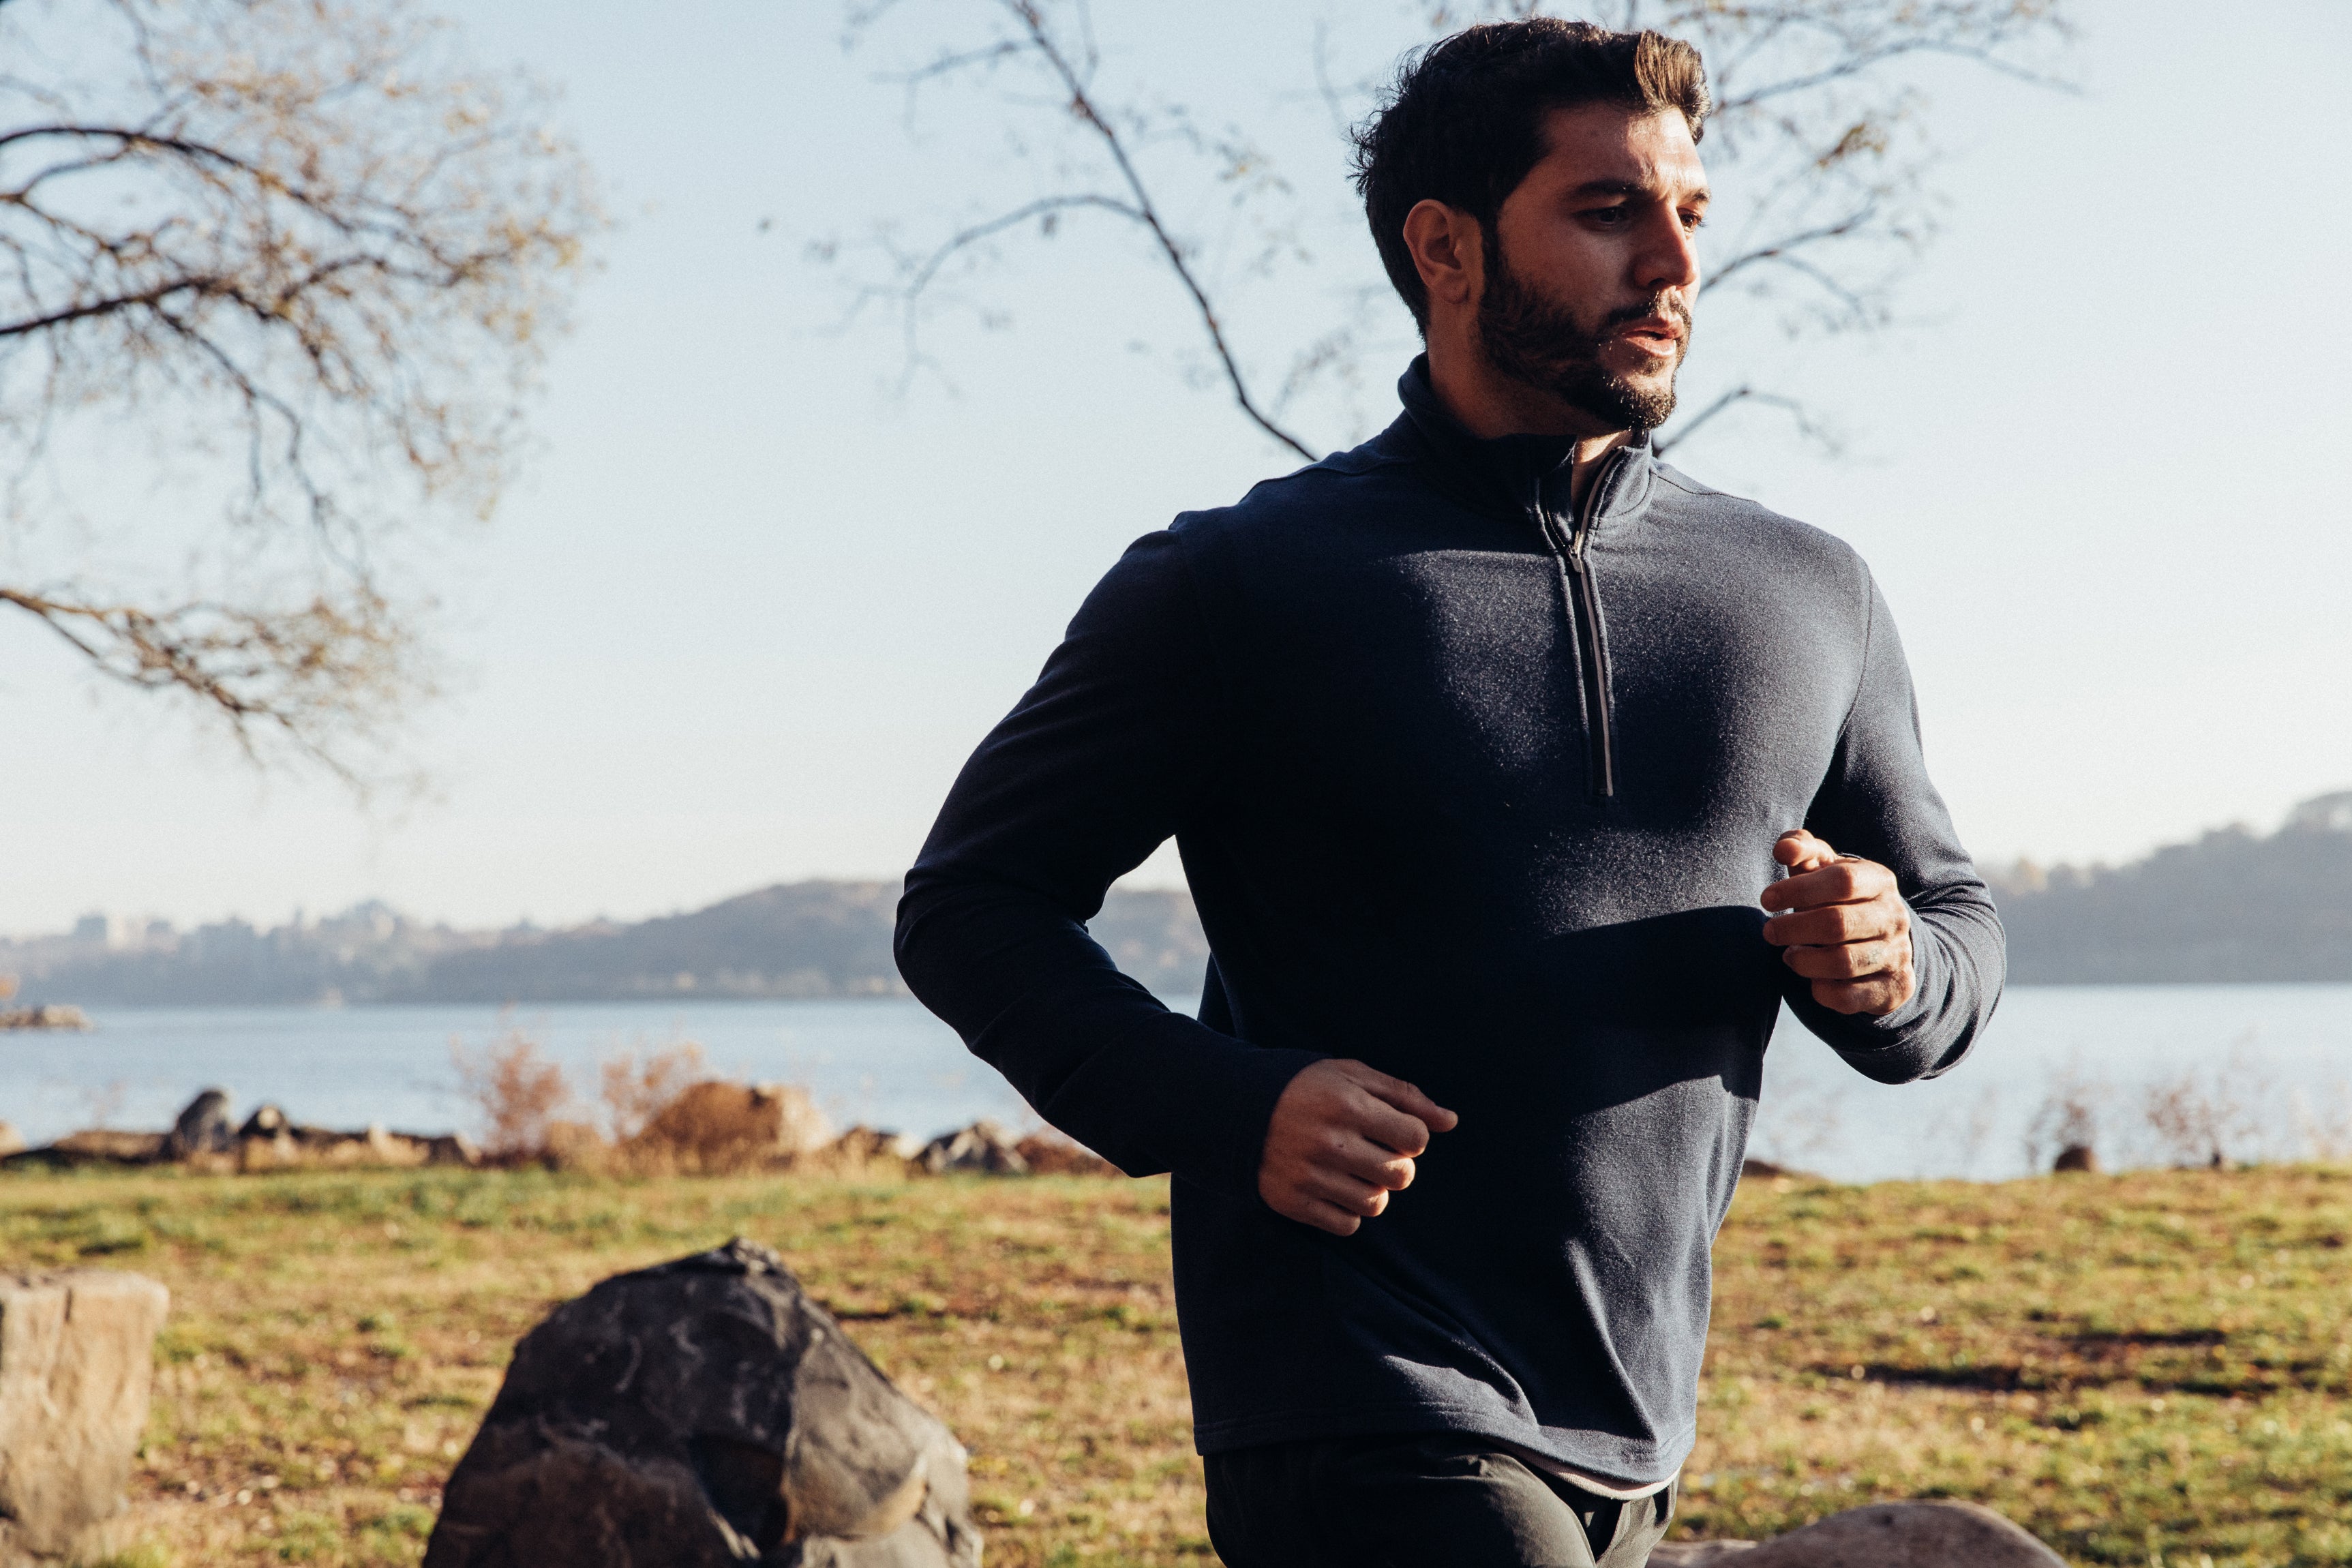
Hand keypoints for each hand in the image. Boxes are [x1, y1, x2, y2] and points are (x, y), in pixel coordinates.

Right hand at [1257, 1059, 1458, 1235]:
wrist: (1235, 1108)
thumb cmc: (1305, 1088)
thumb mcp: (1353, 1076)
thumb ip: (1405, 1096)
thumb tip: (1451, 1122)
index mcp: (1349, 1106)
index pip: (1416, 1137)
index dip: (1410, 1135)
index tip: (1390, 1129)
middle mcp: (1331, 1143)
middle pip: (1401, 1175)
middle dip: (1396, 1164)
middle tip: (1373, 1151)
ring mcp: (1311, 1176)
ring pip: (1376, 1204)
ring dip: (1373, 1189)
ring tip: (1353, 1170)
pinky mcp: (1293, 1202)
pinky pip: (1347, 1225)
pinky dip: (1348, 1212)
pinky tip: (1334, 1187)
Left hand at [1760, 829, 1915, 1016]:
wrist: (1884, 943)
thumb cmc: (1839, 899)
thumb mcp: (1824, 869)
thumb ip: (1803, 849)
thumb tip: (1784, 848)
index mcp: (1879, 881)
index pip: (1841, 880)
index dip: (1798, 889)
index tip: (1766, 899)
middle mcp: (1894, 917)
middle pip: (1838, 923)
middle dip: (1793, 928)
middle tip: (1769, 931)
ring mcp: (1897, 954)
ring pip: (1843, 963)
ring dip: (1804, 961)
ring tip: (1789, 954)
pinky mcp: (1893, 989)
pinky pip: (1850, 997)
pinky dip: (1823, 991)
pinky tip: (1813, 980)